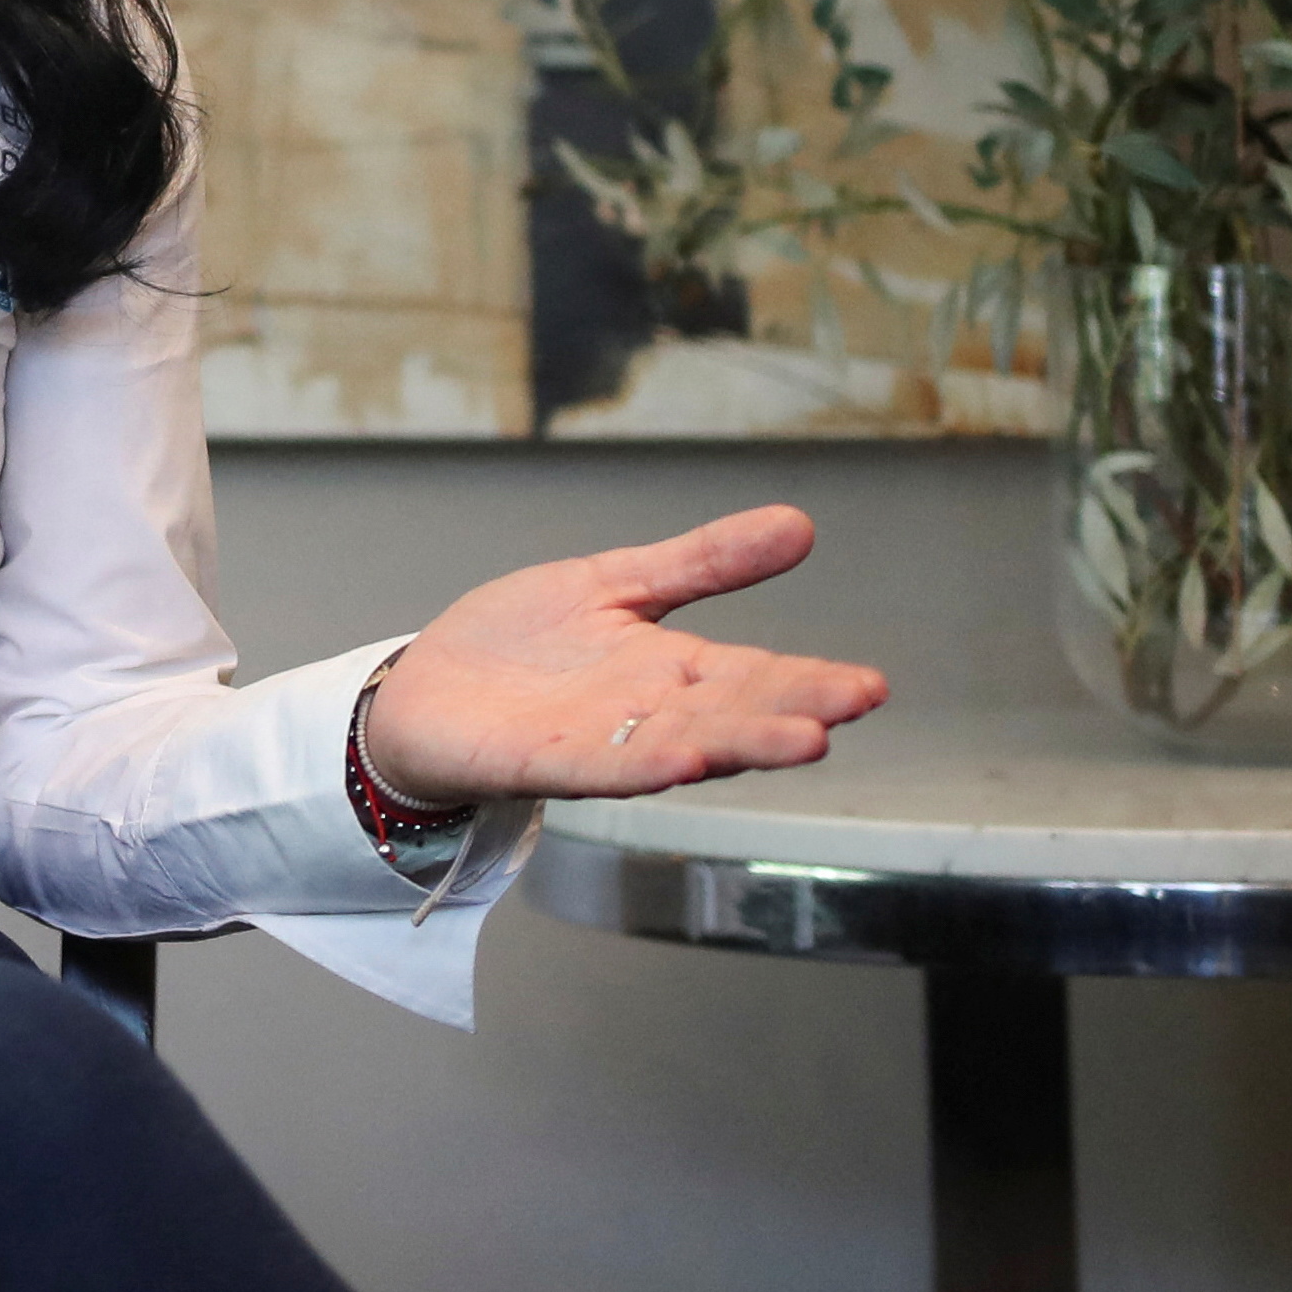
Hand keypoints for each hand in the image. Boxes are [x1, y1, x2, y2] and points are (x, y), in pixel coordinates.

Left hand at [353, 504, 886, 807]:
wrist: (421, 691)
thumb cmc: (519, 645)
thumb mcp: (617, 583)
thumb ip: (704, 562)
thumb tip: (800, 524)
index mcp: (667, 669)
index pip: (752, 674)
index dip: (808, 680)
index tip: (870, 685)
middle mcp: (642, 714)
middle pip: (729, 713)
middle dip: (791, 710)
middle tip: (854, 704)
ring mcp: (593, 742)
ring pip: (678, 744)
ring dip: (739, 744)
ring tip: (802, 740)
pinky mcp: (535, 762)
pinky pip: (597, 767)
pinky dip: (640, 763)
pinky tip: (684, 757)